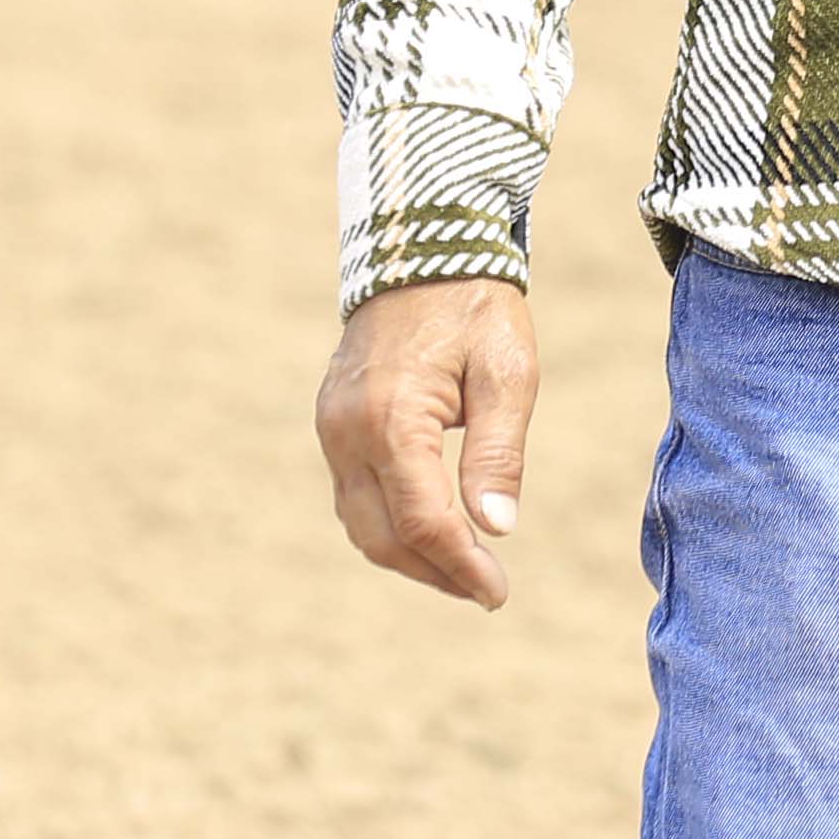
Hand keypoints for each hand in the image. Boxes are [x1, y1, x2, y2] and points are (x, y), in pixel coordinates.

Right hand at [315, 275, 537, 609]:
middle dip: (434, 572)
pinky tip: (429, 530)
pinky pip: (352, 494)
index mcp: (393, 418)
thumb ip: (499, 453)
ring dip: (408, 556)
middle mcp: (348, 430)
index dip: (461, 566)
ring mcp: (332, 427)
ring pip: (360, 523)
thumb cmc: (475, 306)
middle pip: (383, 536)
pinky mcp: (331, 421)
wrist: (423, 245)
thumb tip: (496, 528)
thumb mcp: (507, 372)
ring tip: (463, 569)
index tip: (497, 593)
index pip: (423, 521)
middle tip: (486, 590)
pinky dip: (388, 524)